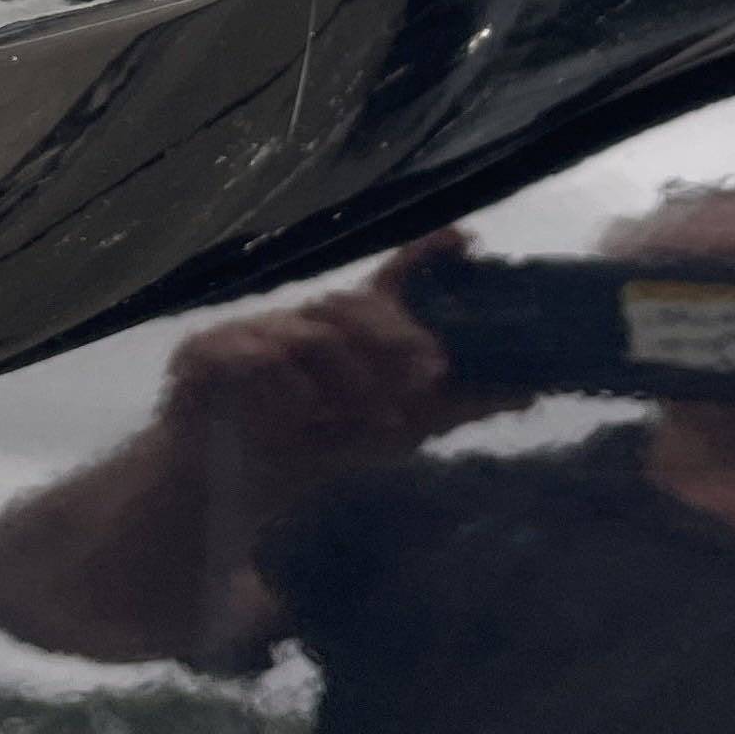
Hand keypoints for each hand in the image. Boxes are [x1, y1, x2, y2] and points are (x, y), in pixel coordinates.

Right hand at [156, 236, 524, 475]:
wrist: (228, 493)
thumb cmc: (311, 447)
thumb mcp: (391, 431)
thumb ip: (451, 408)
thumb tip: (528, 390)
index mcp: (343, 334)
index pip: (385, 286)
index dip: (424, 258)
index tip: (464, 240)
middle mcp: (300, 323)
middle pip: (350, 305)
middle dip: (394, 337)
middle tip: (431, 374)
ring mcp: (250, 335)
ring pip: (308, 332)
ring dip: (348, 372)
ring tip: (376, 416)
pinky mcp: (206, 357)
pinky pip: (251, 354)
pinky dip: (283, 382)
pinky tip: (305, 410)